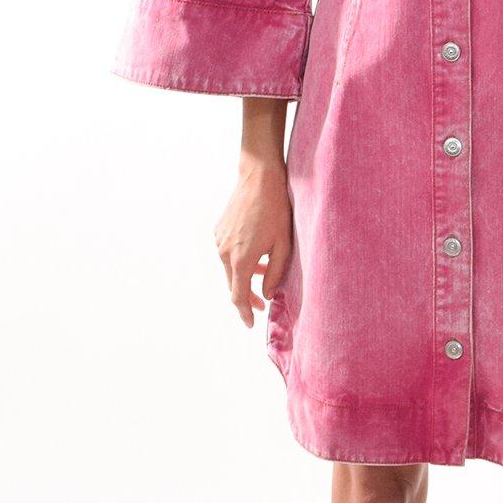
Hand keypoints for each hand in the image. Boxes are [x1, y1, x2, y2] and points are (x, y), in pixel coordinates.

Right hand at [213, 159, 292, 327]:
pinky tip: (256, 254)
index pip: (238, 296)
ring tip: (264, 273)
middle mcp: (224, 252)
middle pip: (232, 284)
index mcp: (241, 259)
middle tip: (262, 303)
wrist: (259, 178)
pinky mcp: (218, 230)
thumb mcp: (283, 245)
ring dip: (244, 276)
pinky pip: (227, 253)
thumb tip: (267, 294)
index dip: (245, 312)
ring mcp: (219, 240)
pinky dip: (239, 260)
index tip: (251, 324)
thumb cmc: (276, 210)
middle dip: (246, 297)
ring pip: (229, 268)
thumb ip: (275, 273)